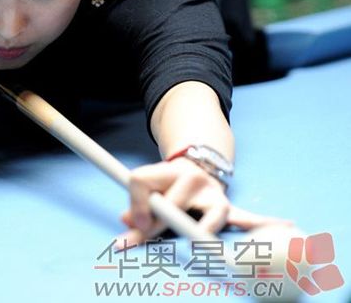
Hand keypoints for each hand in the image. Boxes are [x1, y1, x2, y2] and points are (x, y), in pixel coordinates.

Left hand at [116, 158, 291, 248]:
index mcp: (170, 173)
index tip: (131, 230)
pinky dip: (265, 222)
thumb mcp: (143, 183)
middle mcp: (194, 181)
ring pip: (216, 214)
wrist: (194, 164)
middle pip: (178, 207)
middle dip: (160, 227)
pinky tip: (286, 225)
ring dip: (209, 233)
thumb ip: (134, 205)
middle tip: (146, 240)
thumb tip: (130, 228)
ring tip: (219, 252)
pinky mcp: (228, 208)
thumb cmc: (166, 180)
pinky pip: (247, 218)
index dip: (140, 211)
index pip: (149, 188)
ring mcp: (213, 195)